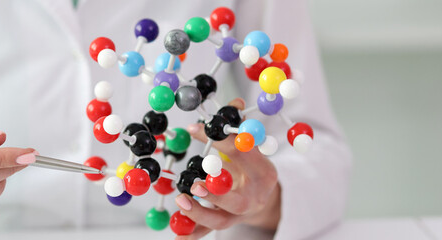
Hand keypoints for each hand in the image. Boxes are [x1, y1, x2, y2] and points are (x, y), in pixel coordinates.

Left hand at [174, 98, 280, 239]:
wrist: (264, 197)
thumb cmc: (250, 167)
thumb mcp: (248, 147)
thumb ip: (237, 127)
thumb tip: (233, 102)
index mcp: (263, 171)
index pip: (240, 154)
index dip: (218, 140)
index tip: (193, 128)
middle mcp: (254, 196)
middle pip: (235, 199)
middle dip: (215, 193)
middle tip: (194, 184)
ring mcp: (239, 214)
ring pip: (220, 219)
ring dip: (199, 212)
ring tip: (180, 201)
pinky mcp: (226, 224)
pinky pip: (208, 232)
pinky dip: (193, 234)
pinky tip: (177, 236)